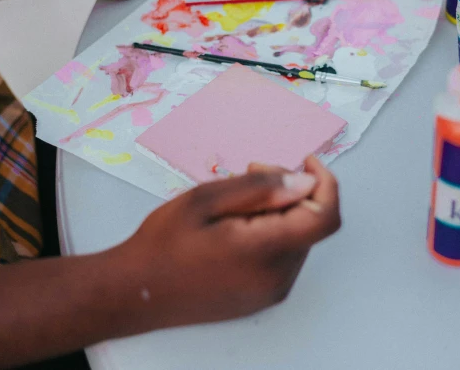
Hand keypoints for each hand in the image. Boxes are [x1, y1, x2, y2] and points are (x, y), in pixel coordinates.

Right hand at [123, 157, 340, 328]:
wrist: (134, 292)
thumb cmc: (163, 243)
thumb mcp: (206, 200)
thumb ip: (261, 188)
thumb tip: (306, 181)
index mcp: (264, 252)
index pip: (324, 217)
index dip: (325, 183)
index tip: (306, 161)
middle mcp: (277, 278)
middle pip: (310, 223)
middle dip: (292, 191)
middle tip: (252, 172)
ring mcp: (271, 292)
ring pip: (298, 239)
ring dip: (281, 211)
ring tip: (237, 202)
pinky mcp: (263, 297)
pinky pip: (285, 257)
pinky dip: (273, 232)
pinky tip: (239, 225)